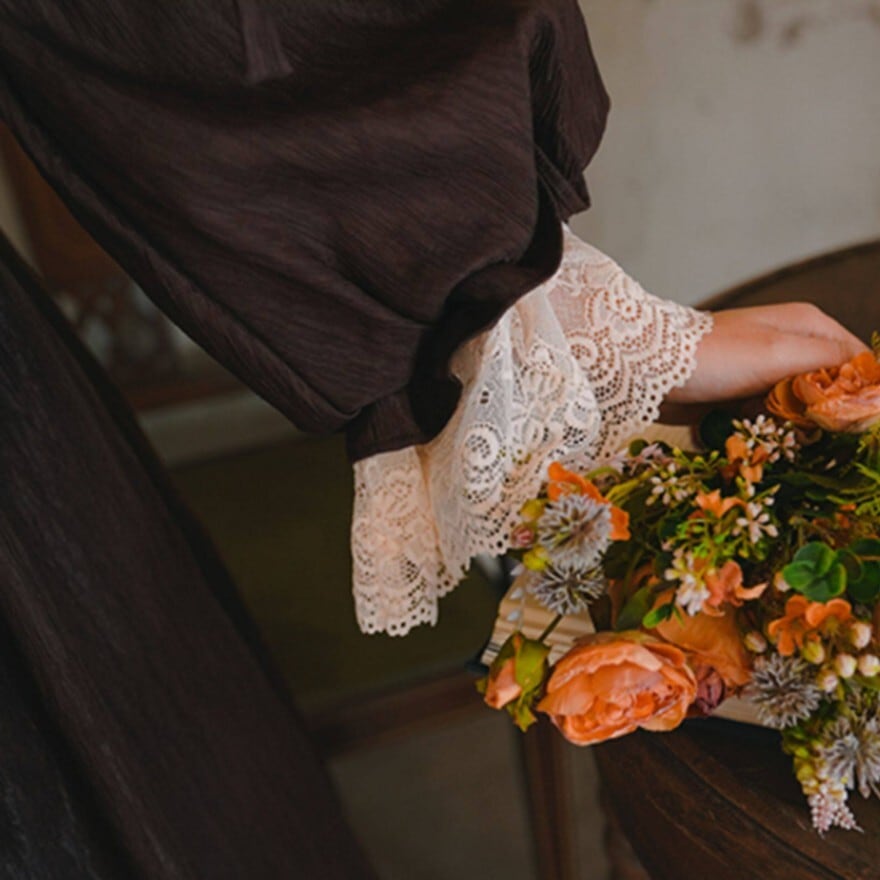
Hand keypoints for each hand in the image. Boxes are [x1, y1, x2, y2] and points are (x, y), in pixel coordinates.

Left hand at [665, 302, 868, 406]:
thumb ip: (830, 363)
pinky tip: (741, 426)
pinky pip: (765, 417)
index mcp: (808, 325)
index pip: (858, 362)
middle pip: (828, 389)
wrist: (647, 370)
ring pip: (797, 408)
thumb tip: (873, 378)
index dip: (858, 394)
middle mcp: (790, 344)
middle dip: (815, 413)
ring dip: (783, 424)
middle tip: (791, 423)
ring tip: (757, 421)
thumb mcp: (779, 354)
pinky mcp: (739, 392)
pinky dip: (758, 427)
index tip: (849, 424)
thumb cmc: (714, 356)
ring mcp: (763, 370)